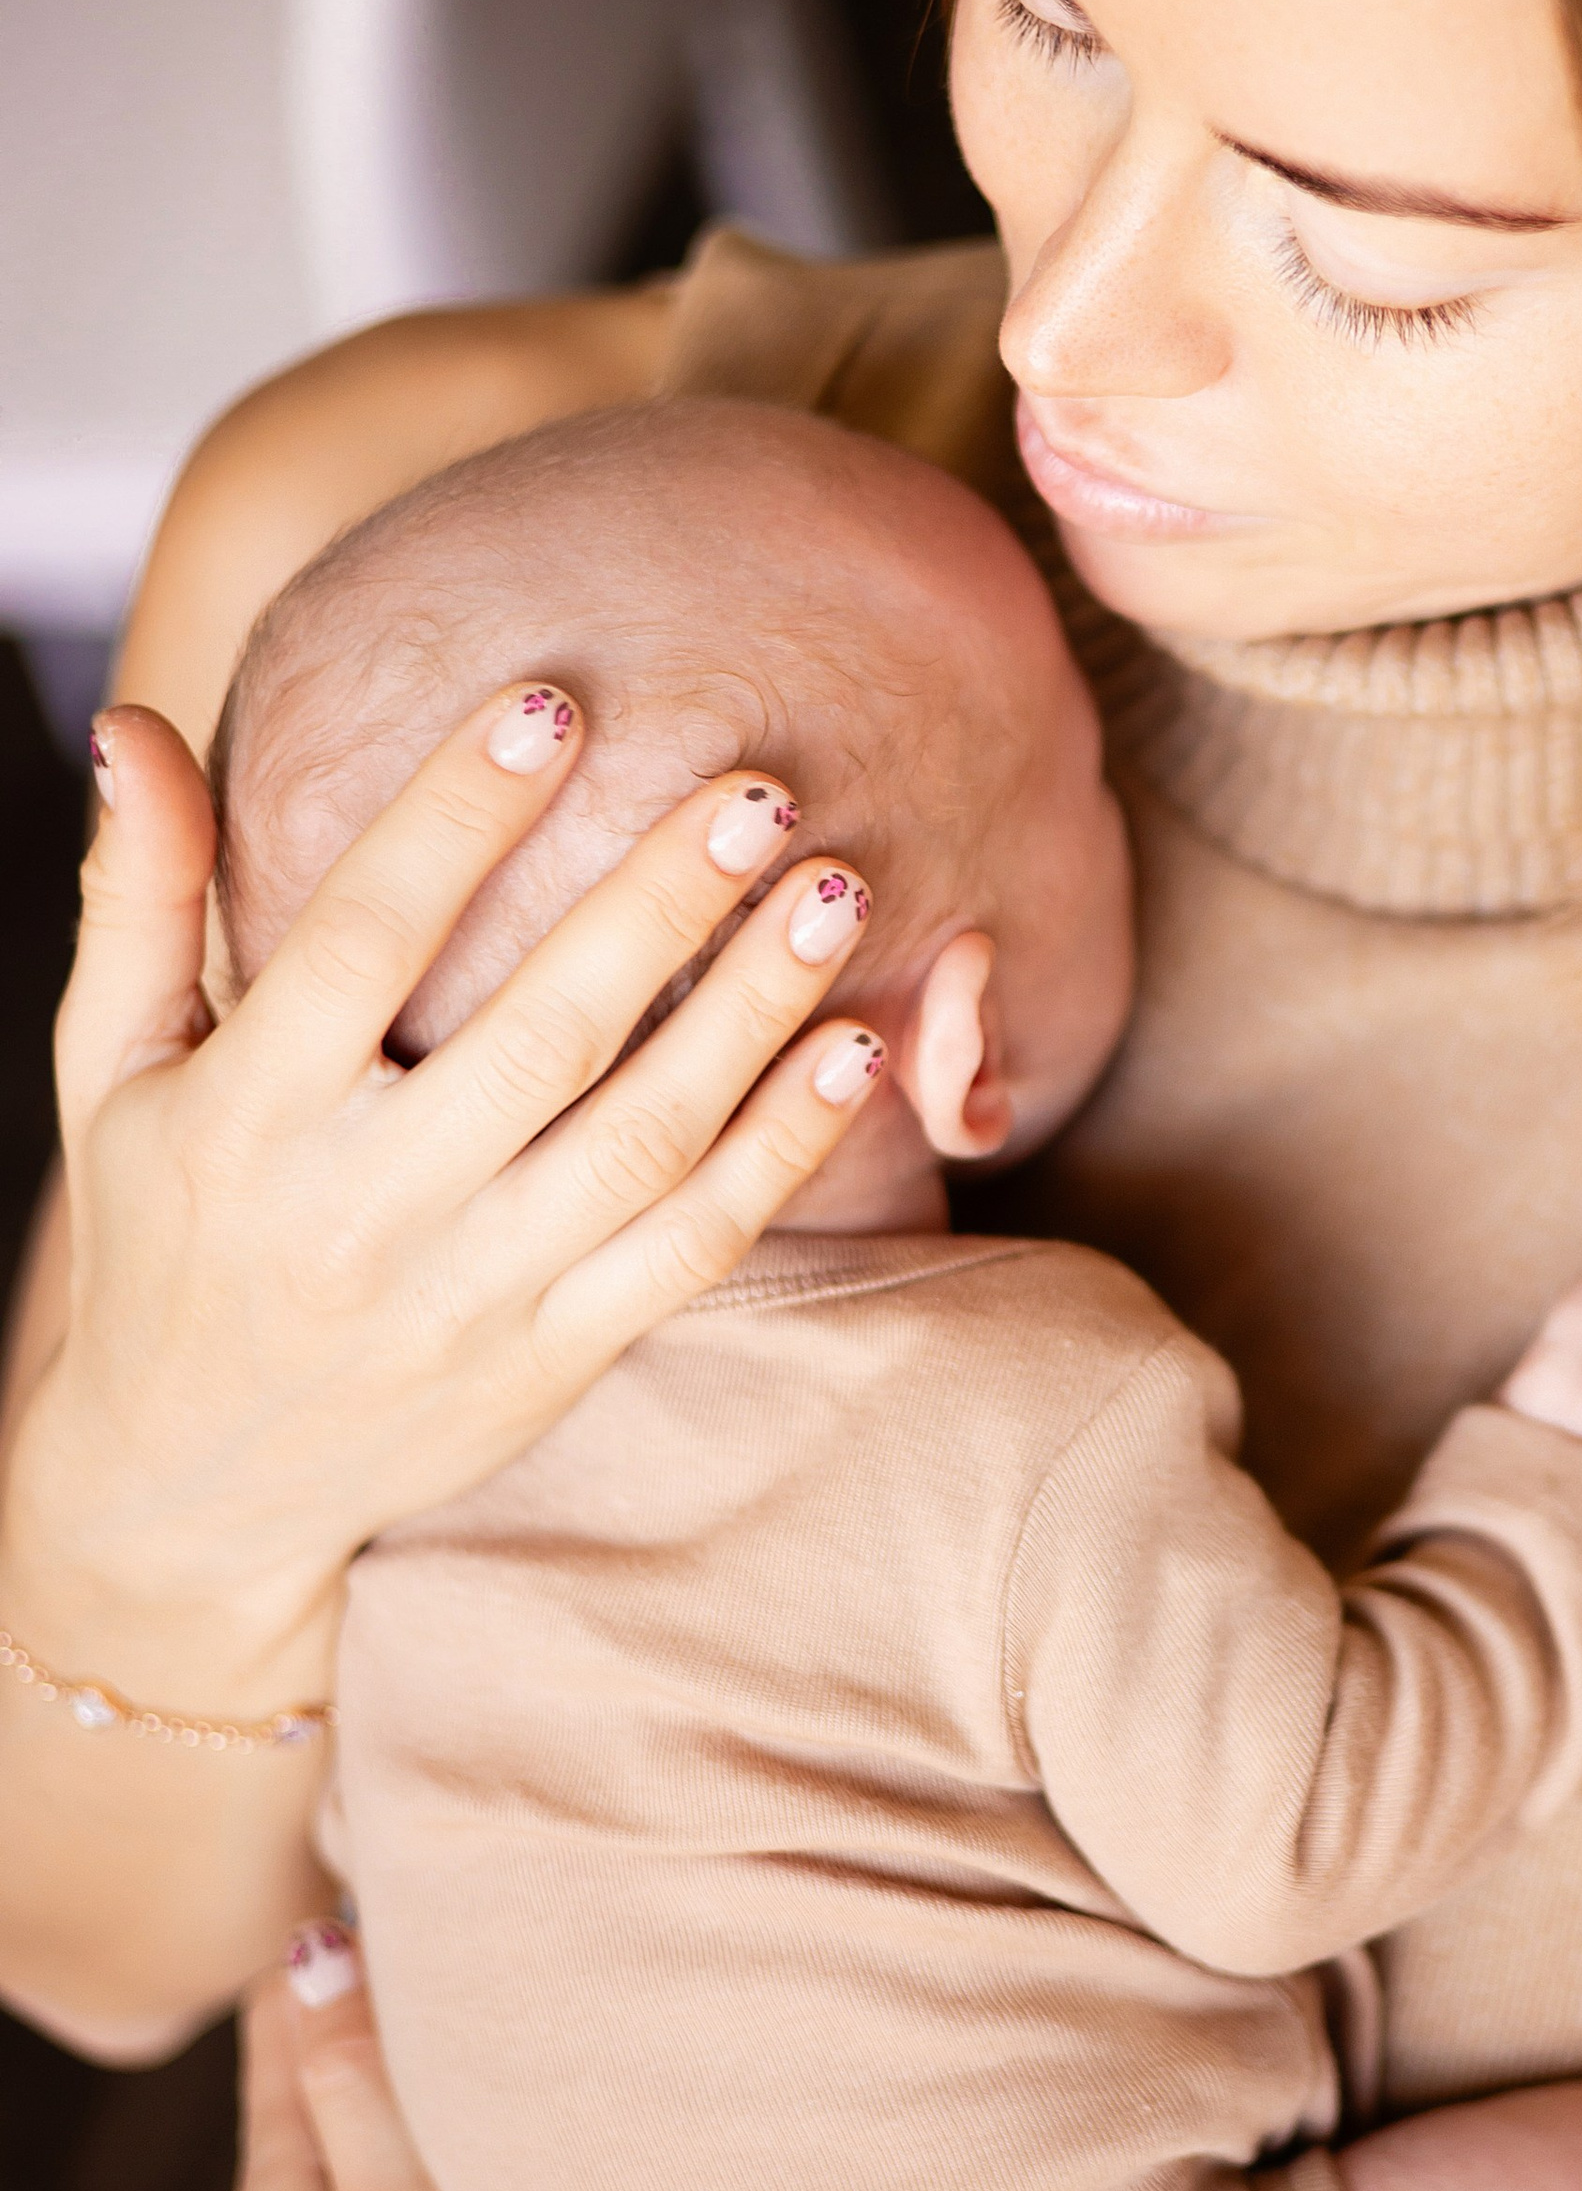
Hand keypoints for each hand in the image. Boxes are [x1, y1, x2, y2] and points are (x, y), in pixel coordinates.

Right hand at [14, 689, 882, 1705]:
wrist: (187, 1487)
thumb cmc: (162, 1230)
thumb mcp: (114, 1070)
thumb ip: (142, 894)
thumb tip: (140, 720)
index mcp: (249, 1115)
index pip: (364, 942)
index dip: (457, 820)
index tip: (553, 704)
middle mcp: (364, 1210)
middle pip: (538, 1038)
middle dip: (657, 907)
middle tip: (759, 788)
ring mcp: (471, 1296)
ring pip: (641, 1142)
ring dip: (752, 1013)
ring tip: (838, 891)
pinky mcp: (552, 1360)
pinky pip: (690, 1247)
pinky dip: (784, 1150)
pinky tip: (858, 1049)